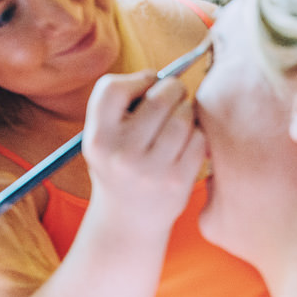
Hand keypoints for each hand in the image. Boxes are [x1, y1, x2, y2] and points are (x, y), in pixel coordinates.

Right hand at [82, 71, 205, 232]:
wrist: (129, 221)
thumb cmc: (120, 166)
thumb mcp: (104, 139)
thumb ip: (123, 107)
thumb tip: (170, 76)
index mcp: (97, 139)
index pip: (112, 88)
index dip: (136, 78)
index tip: (148, 83)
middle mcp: (121, 154)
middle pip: (158, 99)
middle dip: (172, 89)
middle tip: (175, 94)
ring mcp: (151, 170)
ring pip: (183, 118)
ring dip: (187, 111)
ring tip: (180, 118)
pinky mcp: (178, 182)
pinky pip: (199, 140)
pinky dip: (197, 135)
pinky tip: (187, 142)